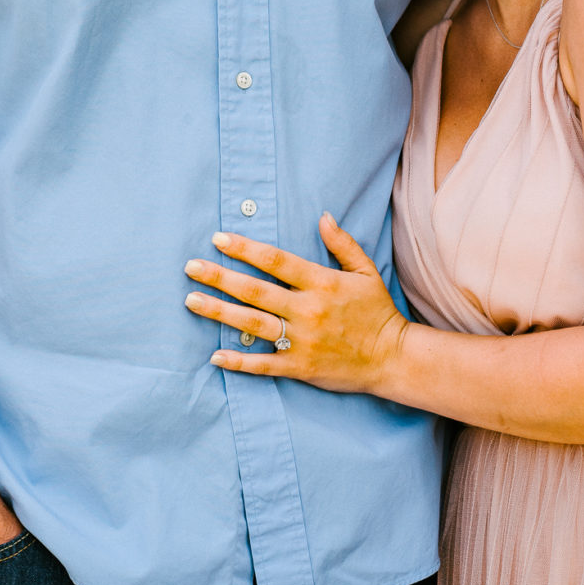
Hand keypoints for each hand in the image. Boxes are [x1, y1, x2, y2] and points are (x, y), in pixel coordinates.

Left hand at [185, 215, 406, 394]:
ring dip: (219, 312)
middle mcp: (308, 310)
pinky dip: (238, 362)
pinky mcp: (300, 367)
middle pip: (255, 290)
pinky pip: (264, 365)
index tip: (218, 239)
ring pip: (252, 324)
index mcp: (322, 283)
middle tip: (190, 267)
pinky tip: (215, 356)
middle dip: (220, 277)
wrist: (393, 358)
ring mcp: (302, 341)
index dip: (245, 249)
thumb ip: (342, 244)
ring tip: (191, 301)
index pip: (275, 261)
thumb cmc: (378, 312)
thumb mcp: (365, 272)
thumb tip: (322, 216)